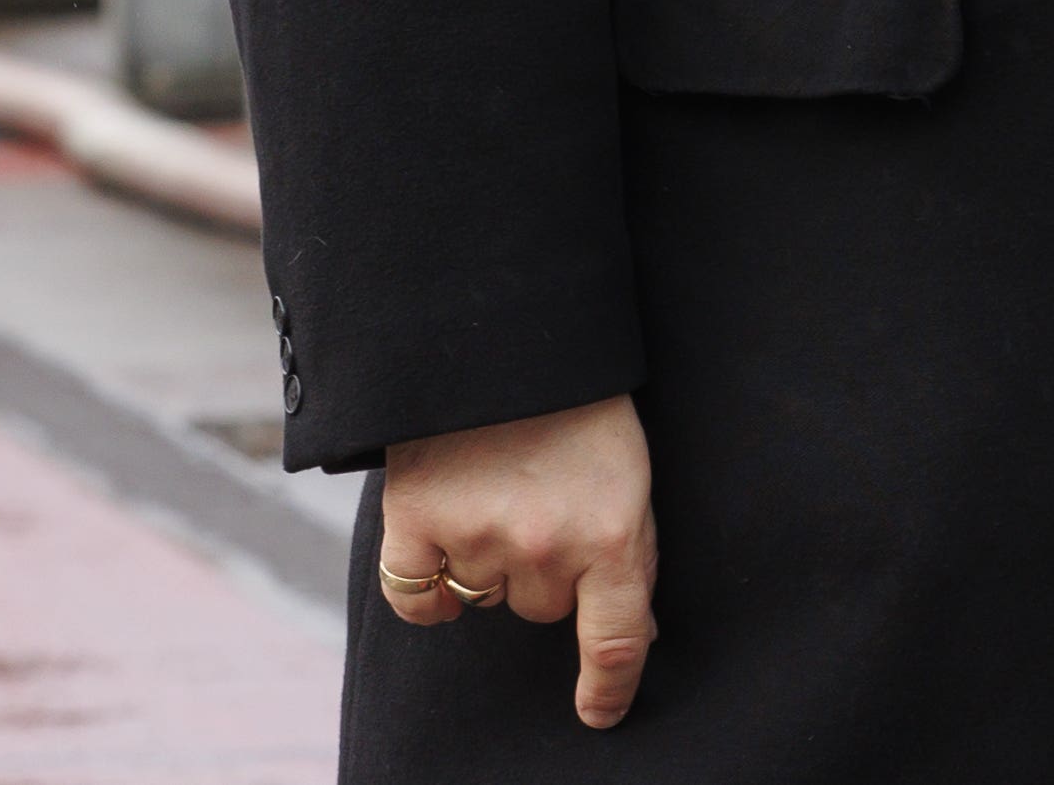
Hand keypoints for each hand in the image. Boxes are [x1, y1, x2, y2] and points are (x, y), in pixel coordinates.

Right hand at [380, 395, 659, 727]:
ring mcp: (477, 537)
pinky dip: (427, 591)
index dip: (611, 686)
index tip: (601, 714)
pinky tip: (440, 552)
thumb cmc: (582, 408)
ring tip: (499, 493)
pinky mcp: (415, 522)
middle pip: (542, 610)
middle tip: (545, 503)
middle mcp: (545, 547)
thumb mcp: (631, 476)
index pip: (616, 640)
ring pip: (484, 600)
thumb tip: (637, 637)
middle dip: (548, 570)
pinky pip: (417, 600)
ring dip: (490, 564)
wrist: (509, 340)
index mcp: (611, 535)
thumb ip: (631, 556)